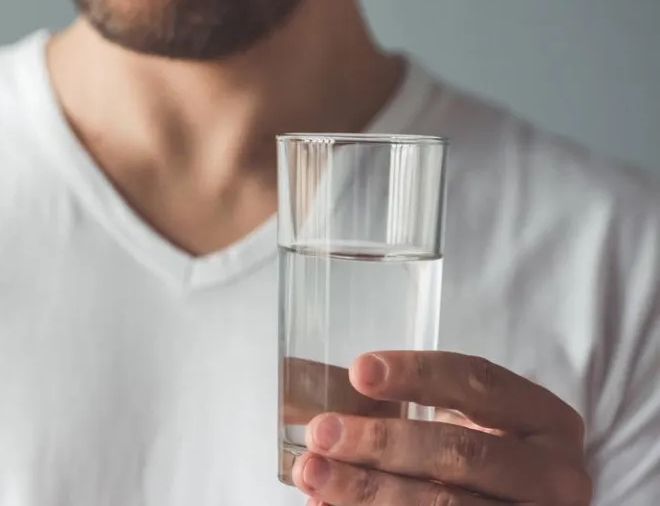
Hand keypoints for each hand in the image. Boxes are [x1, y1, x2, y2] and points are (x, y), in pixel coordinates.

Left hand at [291, 351, 591, 504]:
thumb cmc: (480, 463)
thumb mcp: (463, 424)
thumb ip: (404, 403)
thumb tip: (308, 387)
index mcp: (547, 422)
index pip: (481, 384)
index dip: (419, 375)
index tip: (359, 371)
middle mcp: (555, 477)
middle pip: (461, 453)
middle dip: (382, 442)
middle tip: (322, 433)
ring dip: (367, 490)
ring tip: (312, 473)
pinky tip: (326, 504)